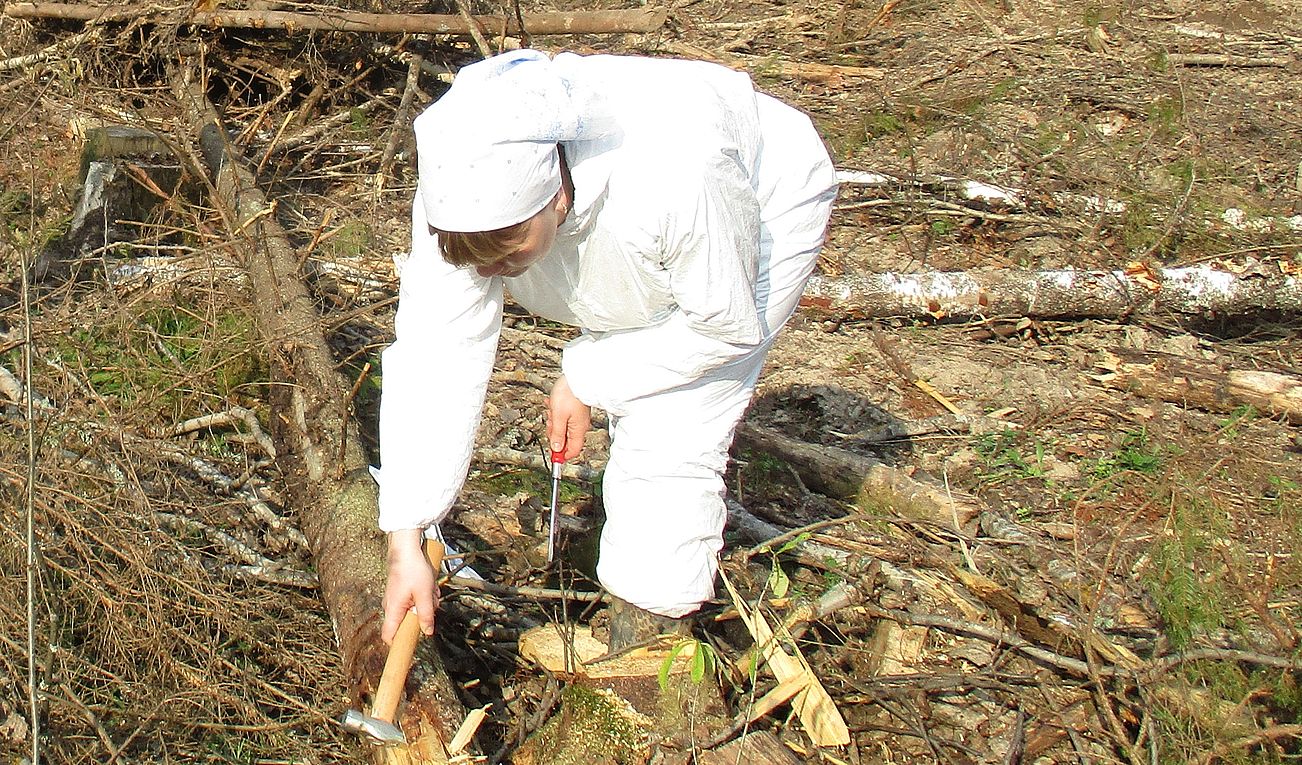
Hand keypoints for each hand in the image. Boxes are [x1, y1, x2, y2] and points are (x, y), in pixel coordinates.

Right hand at [381, 529, 438, 643]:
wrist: (405, 547)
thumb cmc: (413, 570)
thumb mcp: (424, 594)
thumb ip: (426, 615)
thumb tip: (427, 633)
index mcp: (394, 610)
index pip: (389, 636)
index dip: (397, 644)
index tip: (408, 648)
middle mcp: (391, 605)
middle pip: (408, 621)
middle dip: (423, 614)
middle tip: (431, 600)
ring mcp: (396, 597)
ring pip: (414, 607)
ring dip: (426, 600)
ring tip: (431, 588)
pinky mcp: (401, 589)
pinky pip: (415, 597)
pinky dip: (424, 592)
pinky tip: (429, 582)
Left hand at [546, 374, 590, 461]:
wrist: (577, 376)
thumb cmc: (569, 394)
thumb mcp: (558, 416)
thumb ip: (557, 434)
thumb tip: (556, 449)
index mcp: (578, 430)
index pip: (572, 451)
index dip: (561, 455)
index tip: (552, 454)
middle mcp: (579, 426)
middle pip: (565, 440)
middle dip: (554, 433)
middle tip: (550, 423)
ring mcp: (577, 418)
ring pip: (562, 427)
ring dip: (553, 421)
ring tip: (552, 410)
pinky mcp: (574, 410)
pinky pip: (562, 417)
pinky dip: (555, 413)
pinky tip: (552, 405)